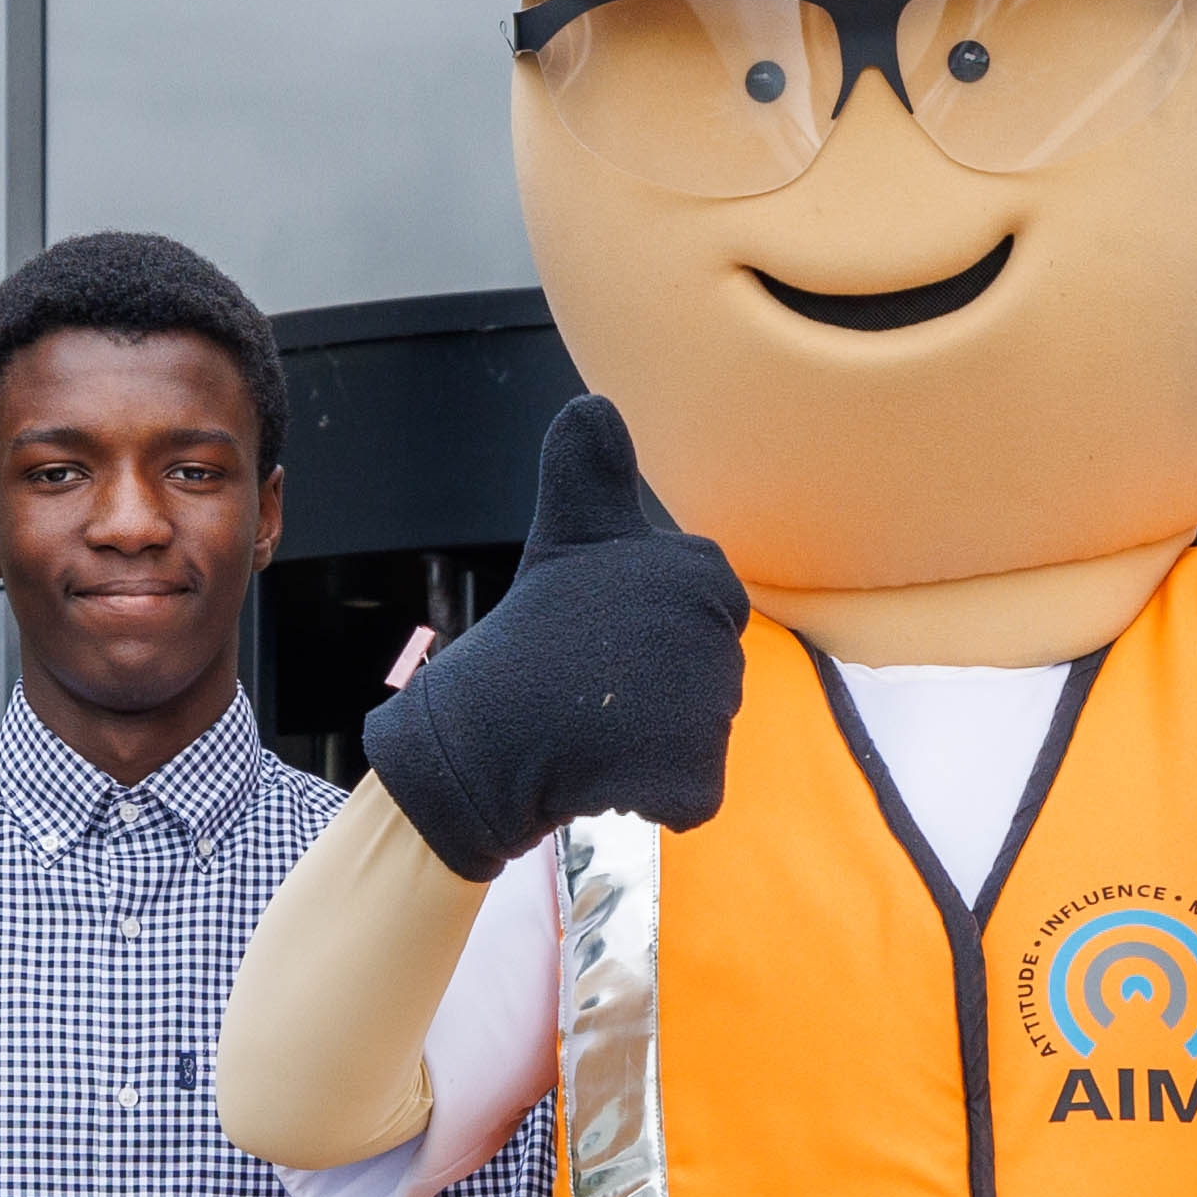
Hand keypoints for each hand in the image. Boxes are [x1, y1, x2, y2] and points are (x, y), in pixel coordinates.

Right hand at [352, 397, 749, 877]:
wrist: (481, 734)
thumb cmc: (532, 633)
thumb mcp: (569, 535)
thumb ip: (593, 470)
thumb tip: (594, 402)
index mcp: (699, 565)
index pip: (709, 612)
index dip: (652, 633)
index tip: (602, 634)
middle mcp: (716, 627)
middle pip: (712, 677)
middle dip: (660, 690)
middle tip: (595, 681)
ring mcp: (709, 703)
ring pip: (704, 734)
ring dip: (652, 739)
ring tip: (596, 722)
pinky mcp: (694, 774)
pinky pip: (695, 793)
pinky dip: (655, 793)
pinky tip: (606, 769)